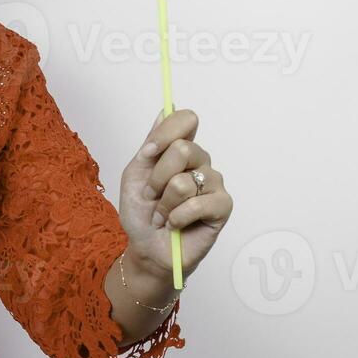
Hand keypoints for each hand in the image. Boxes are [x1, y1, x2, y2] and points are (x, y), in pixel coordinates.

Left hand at [117, 107, 232, 280]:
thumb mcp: (134, 175)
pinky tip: (175, 224)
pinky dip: (176, 217)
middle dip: (157, 178)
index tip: (148, 153)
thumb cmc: (141, 213)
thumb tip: (165, 109)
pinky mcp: (223, 206)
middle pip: (183, 149)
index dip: (165, 133)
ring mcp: (214, 182)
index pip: (186, 120)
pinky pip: (197, 204)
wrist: (146, 248)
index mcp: (179, 149)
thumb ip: (151, 144)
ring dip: (163, 204)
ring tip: (163, 214)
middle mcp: (200, 161)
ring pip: (184, 181)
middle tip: (152, 195)